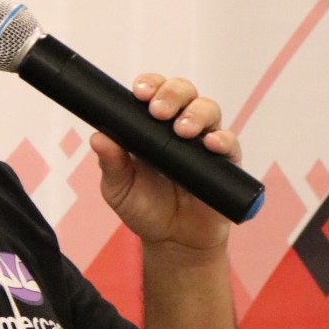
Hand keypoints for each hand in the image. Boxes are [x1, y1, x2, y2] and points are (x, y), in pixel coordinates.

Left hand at [89, 74, 240, 253]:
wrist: (173, 243)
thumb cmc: (145, 209)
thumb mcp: (119, 189)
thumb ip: (111, 163)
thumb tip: (98, 138)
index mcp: (153, 126)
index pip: (155, 92)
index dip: (150, 85)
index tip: (139, 93)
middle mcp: (180, 127)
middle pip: (184, 92)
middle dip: (171, 94)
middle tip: (158, 111)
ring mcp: (204, 143)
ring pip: (208, 109)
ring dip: (195, 114)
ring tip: (182, 130)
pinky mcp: (226, 163)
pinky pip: (229, 143)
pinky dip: (222, 139)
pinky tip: (210, 144)